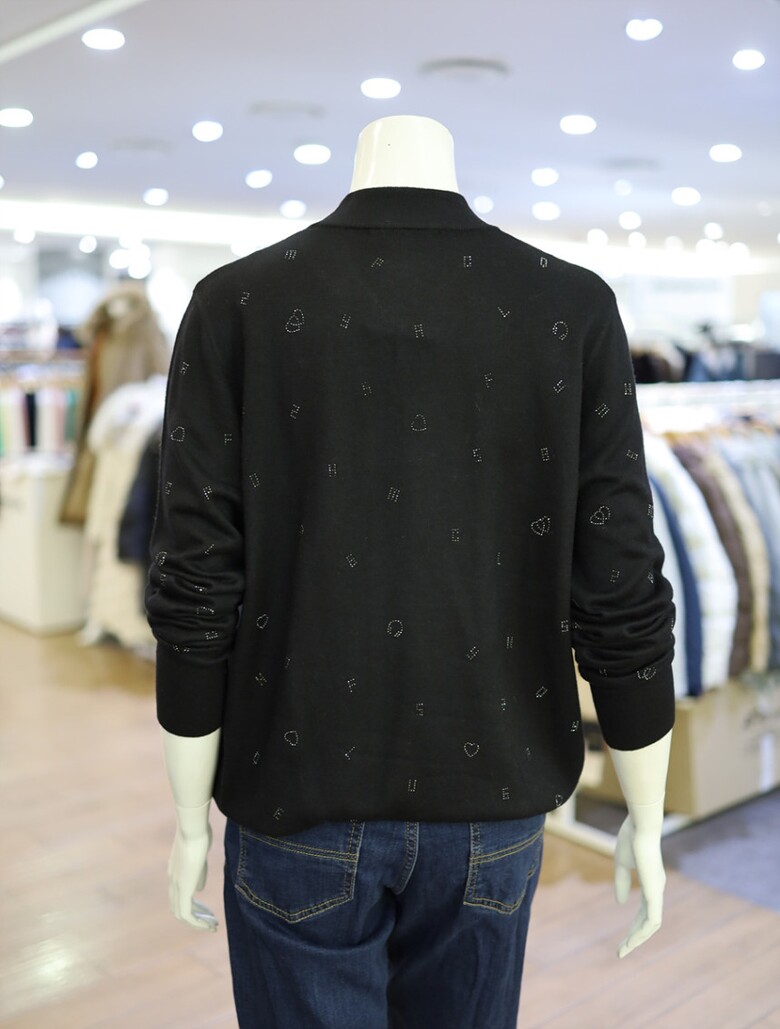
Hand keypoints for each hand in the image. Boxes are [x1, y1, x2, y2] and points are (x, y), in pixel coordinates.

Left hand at [167, 819, 218, 930]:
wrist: (192, 828)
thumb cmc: (199, 835)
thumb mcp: (199, 856)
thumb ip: (199, 873)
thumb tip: (199, 889)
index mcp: (175, 873)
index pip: (178, 897)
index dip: (193, 906)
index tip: (208, 911)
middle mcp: (172, 882)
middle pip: (178, 909)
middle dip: (196, 918)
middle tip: (212, 921)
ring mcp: (176, 886)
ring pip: (182, 915)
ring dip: (198, 923)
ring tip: (213, 926)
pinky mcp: (183, 889)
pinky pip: (187, 914)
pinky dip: (198, 923)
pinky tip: (210, 924)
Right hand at [613, 813, 664, 957]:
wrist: (641, 825)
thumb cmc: (631, 838)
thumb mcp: (621, 863)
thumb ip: (621, 882)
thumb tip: (621, 903)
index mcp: (651, 882)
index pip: (644, 912)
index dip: (633, 926)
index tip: (622, 939)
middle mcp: (657, 889)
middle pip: (648, 922)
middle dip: (635, 938)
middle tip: (621, 951)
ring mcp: (657, 891)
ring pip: (651, 925)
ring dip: (638, 939)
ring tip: (624, 950)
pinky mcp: (654, 891)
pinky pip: (652, 919)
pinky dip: (642, 932)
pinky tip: (632, 940)